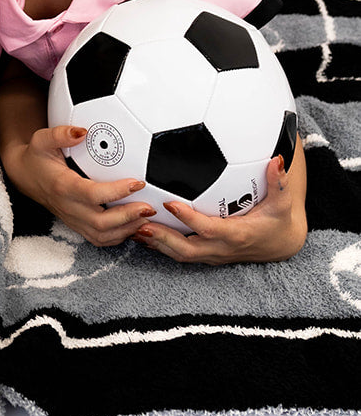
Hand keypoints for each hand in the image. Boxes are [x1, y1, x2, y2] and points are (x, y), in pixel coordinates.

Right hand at [13, 123, 157, 246]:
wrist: (25, 176)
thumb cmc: (36, 157)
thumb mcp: (42, 139)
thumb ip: (60, 134)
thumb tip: (82, 131)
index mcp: (62, 187)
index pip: (92, 195)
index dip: (116, 191)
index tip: (137, 182)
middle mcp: (68, 208)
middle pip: (101, 223)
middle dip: (128, 217)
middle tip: (149, 207)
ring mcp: (73, 220)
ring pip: (102, 236)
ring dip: (127, 230)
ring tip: (146, 218)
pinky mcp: (77, 226)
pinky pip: (100, 239)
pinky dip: (120, 236)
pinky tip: (134, 225)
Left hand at [134, 147, 307, 264]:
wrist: (280, 245)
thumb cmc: (278, 221)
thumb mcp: (282, 203)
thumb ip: (278, 183)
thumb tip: (278, 160)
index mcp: (236, 235)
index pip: (208, 228)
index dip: (188, 219)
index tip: (169, 203)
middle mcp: (221, 248)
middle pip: (186, 249)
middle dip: (161, 237)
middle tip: (138, 221)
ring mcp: (212, 255)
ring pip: (179, 255)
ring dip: (156, 243)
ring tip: (132, 228)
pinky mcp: (206, 255)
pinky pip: (181, 254)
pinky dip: (161, 246)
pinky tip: (142, 232)